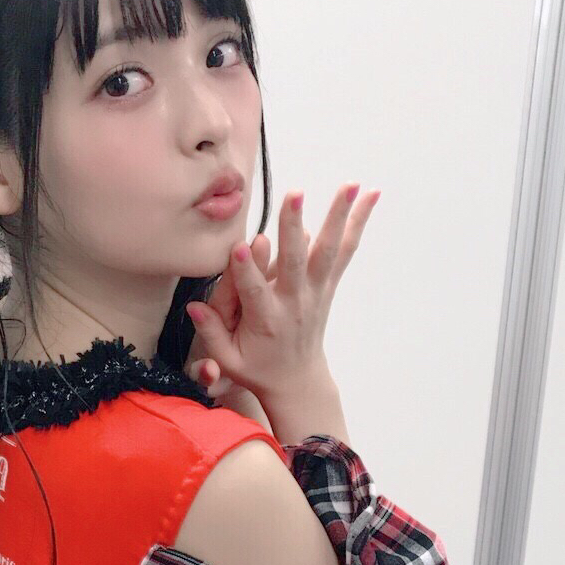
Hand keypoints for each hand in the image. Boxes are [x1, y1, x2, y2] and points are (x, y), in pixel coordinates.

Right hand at [183, 182, 380, 403]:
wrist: (298, 380)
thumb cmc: (257, 368)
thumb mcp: (227, 361)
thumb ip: (211, 332)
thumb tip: (193, 306)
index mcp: (267, 321)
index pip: (254, 292)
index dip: (247, 271)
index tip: (242, 246)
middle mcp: (295, 303)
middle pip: (294, 262)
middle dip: (293, 227)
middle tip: (295, 195)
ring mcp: (315, 292)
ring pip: (327, 251)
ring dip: (338, 216)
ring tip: (349, 184)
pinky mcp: (327, 286)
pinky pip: (344, 251)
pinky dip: (358, 222)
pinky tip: (371, 194)